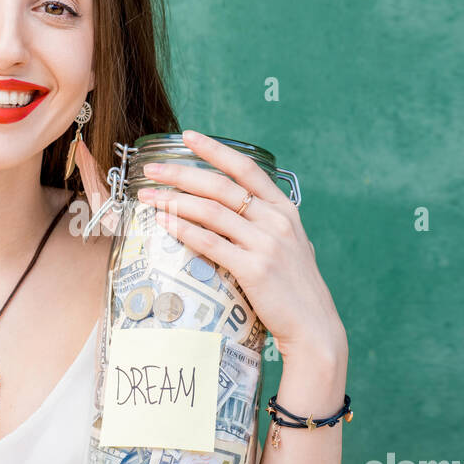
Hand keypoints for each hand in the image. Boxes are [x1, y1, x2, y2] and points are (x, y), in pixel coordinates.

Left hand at [138, 129, 347, 362]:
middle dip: (181, 173)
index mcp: (284, 210)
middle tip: (152, 169)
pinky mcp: (253, 269)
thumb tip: (239, 211)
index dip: (215, 149)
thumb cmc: (296, 289)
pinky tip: (164, 222)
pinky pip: (210, 243)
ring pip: (211, 212)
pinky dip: (184, 229)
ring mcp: (266, 244)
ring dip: (174, 200)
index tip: (188, 137)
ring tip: (148, 196)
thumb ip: (267, 224)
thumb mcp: (290, 245)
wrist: (314, 327)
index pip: (246, 169)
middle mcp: (276, 221)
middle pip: (221, 186)